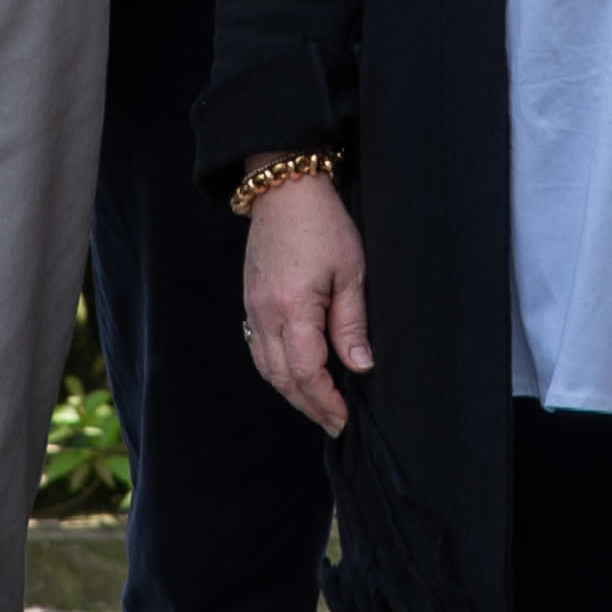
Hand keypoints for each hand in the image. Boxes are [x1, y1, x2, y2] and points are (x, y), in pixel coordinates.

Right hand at [241, 173, 369, 435]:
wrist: (283, 188)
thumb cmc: (322, 223)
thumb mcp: (351, 271)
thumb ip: (351, 323)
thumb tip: (360, 367)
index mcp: (292, 309)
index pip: (305, 372)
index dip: (324, 401)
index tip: (344, 419)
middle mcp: (264, 315)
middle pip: (282, 378)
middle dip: (309, 405)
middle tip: (334, 423)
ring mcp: (252, 308)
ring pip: (266, 368)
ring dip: (291, 392)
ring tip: (317, 406)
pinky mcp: (250, 301)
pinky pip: (258, 349)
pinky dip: (277, 370)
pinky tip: (295, 375)